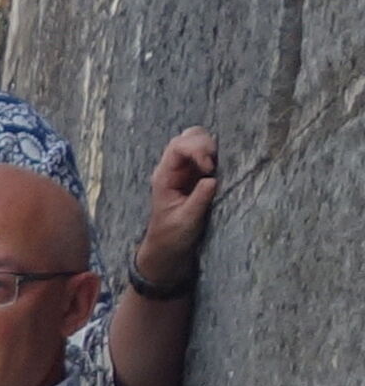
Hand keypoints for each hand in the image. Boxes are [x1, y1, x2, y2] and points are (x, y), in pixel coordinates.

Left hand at [134, 126, 219, 290]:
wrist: (167, 247)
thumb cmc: (172, 236)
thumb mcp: (186, 220)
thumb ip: (198, 200)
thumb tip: (212, 180)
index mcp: (164, 176)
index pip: (177, 148)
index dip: (195, 149)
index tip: (209, 166)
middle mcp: (173, 169)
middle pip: (187, 137)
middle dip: (205, 143)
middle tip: (215, 163)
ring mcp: (185, 170)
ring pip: (198, 142)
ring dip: (212, 148)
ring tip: (219, 167)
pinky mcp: (198, 175)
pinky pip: (209, 155)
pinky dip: (218, 156)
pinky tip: (221, 169)